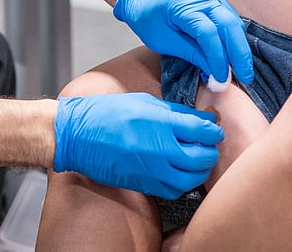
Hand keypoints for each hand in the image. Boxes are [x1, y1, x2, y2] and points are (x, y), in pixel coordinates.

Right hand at [53, 93, 223, 197]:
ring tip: (198, 161)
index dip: (213, 128)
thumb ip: (173, 111)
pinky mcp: (143, 183)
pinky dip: (183, 184)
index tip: (214, 126)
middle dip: (211, 151)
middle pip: (202, 157)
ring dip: (200, 171)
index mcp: (161, 122)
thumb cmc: (107, 113)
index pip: (202, 128)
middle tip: (209, 144)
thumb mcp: (144, 101)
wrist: (78, 135)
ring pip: (191, 179)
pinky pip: (173, 190)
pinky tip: (181, 173)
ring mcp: (152, 169)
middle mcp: (160, 148)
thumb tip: (197, 118)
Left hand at [114, 0, 252, 84]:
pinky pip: (230, 15)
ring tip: (242, 68)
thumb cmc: (146, 15)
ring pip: (233, 20)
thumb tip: (214, 71)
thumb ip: (191, 53)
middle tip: (246, 76)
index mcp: (182, 5)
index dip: (218, 58)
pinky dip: (234, 35)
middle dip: (240, 53)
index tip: (221, 78)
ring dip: (240, 45)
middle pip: (229, 24)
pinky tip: (235, 52)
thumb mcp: (162, 41)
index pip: (209, 33)